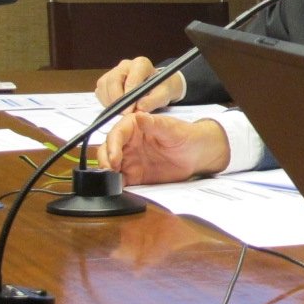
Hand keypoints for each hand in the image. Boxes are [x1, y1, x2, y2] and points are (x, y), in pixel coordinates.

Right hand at [95, 57, 184, 112]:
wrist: (157, 89)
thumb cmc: (161, 89)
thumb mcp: (164, 95)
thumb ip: (154, 100)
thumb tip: (139, 107)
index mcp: (141, 64)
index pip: (131, 78)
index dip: (129, 95)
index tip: (131, 109)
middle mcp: (125, 65)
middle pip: (113, 79)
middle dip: (117, 98)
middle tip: (123, 112)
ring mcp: (113, 72)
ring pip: (103, 85)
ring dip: (110, 101)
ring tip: (122, 111)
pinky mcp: (106, 82)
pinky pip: (100, 92)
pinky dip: (106, 102)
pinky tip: (117, 107)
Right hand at [100, 113, 229, 184]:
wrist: (198, 154)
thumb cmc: (186, 136)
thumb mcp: (172, 129)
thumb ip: (154, 124)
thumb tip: (139, 116)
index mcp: (135, 126)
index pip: (116, 134)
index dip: (112, 146)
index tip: (114, 158)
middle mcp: (128, 142)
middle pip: (107, 150)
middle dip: (105, 160)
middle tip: (110, 171)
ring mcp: (130, 159)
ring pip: (110, 165)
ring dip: (107, 173)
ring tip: (112, 180)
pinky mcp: (134, 174)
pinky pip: (120, 179)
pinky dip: (115, 184)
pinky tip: (118, 187)